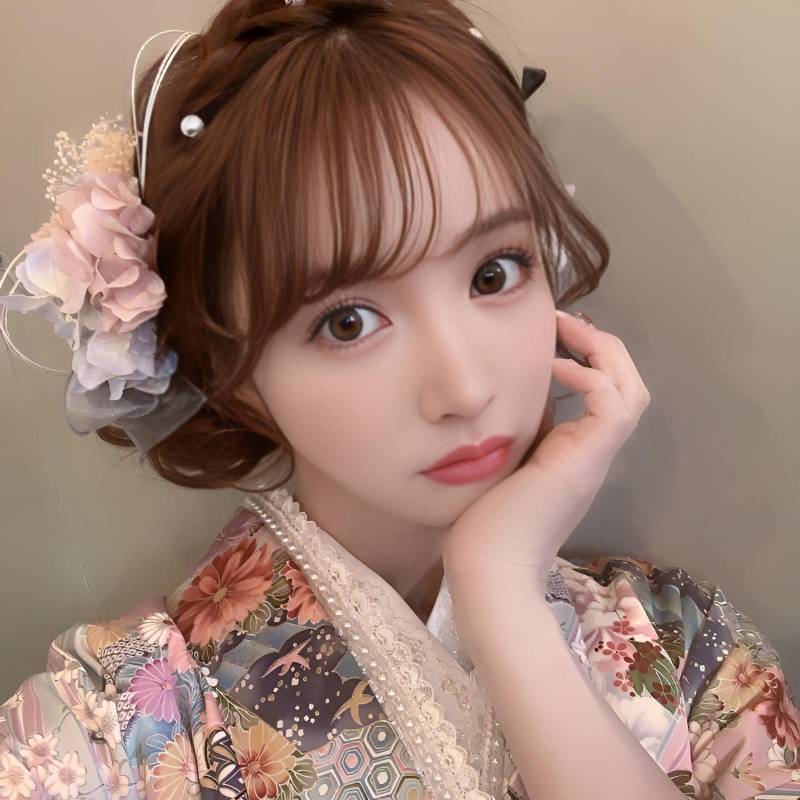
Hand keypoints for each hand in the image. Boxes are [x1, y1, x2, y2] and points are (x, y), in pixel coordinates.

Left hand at [443, 310, 650, 591]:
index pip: (602, 395)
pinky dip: (592, 377)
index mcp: (572, 453)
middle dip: (602, 346)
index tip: (550, 336)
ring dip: (603, 352)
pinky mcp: (585, 461)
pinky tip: (555, 367)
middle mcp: (591, 453)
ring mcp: (592, 458)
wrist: (488, 567)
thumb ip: (512, 433)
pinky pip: (614, 405)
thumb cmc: (483, 521)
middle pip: (628, 386)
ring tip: (566, 330)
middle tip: (564, 321)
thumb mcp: (501, 463)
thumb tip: (498, 399)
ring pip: (632, 391)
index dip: (586, 359)